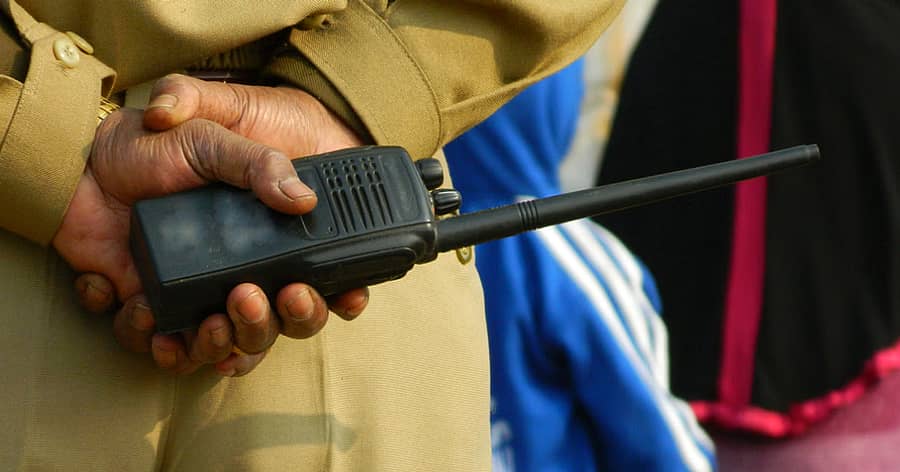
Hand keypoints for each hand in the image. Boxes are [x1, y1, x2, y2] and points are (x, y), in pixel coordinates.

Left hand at [57, 93, 365, 375]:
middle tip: (252, 297)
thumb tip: (304, 200)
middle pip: (271, 328)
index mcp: (259, 238)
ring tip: (206, 321)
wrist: (80, 158)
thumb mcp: (212, 140)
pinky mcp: (149, 305)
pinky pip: (159, 346)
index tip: (342, 298)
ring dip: (218, 344)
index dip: (331, 299)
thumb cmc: (152, 146)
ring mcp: (192, 293)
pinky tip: (143, 307)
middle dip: (268, 325)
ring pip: (221, 348)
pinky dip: (152, 339)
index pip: (311, 281)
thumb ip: (260, 164)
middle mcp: (234, 273)